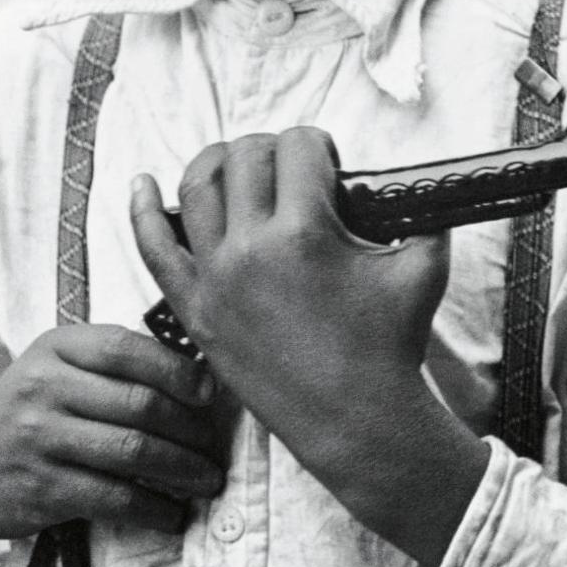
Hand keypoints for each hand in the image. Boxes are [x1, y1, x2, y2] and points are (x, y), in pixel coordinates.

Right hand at [0, 326, 226, 566]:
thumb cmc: (28, 411)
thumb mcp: (57, 367)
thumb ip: (113, 363)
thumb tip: (200, 375)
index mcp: (56, 347)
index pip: (127, 348)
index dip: (178, 370)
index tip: (210, 394)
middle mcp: (43, 386)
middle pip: (139, 403)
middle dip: (190, 428)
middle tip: (214, 446)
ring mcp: (40, 438)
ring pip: (132, 452)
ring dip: (182, 470)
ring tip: (208, 480)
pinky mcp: (41, 487)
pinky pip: (114, 498)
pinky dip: (153, 509)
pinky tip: (172, 513)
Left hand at [131, 129, 487, 566]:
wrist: (356, 420)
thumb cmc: (392, 345)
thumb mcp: (424, 266)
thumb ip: (424, 211)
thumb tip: (414, 179)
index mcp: (305, 230)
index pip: (298, 146)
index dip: (317, 145)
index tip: (327, 164)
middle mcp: (250, 247)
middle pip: (245, 157)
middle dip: (272, 150)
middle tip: (291, 171)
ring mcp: (215, 278)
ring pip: (197, 187)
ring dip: (218, 163)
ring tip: (238, 166)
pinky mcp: (195, 310)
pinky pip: (154, 250)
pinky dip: (142, 210)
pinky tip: (143, 185)